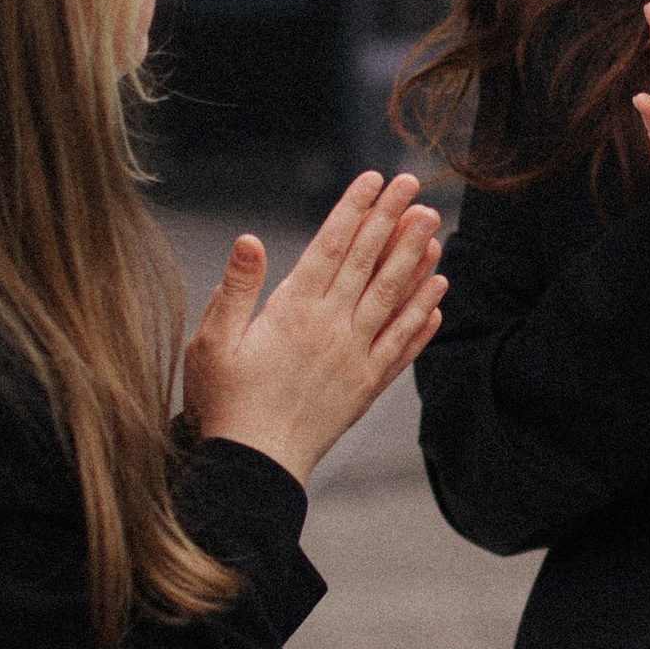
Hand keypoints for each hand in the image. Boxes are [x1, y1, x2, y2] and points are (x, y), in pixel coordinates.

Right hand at [181, 174, 445, 484]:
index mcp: (293, 311)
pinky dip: (423, 318)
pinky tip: (438, 294)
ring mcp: (355, 358)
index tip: (374, 180)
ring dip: (416, 260)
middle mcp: (332, 328)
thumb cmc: (223, 404)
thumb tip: (250, 239)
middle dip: (392, 219)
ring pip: (393, 298)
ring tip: (434, 229)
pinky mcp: (366, 387)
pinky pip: (402, 346)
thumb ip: (235, 288)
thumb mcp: (211, 342)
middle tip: (414, 185)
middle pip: (369, 263)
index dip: (354, 209)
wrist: (254, 468)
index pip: (332, 247)